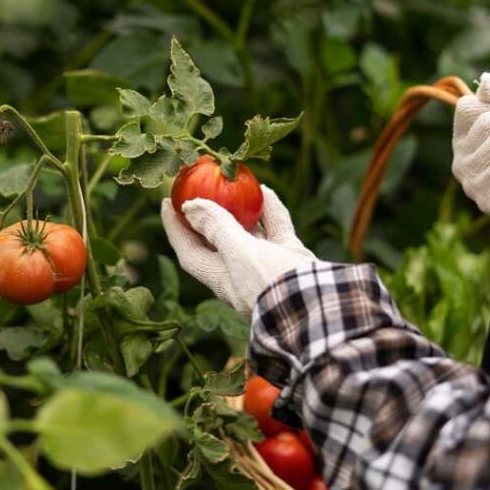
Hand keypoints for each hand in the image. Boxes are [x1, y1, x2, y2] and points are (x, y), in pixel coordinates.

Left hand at [161, 186, 315, 316]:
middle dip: (208, 215)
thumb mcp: (239, 254)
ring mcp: (268, 266)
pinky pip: (276, 229)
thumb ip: (217, 228)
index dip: (176, 229)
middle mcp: (242, 274)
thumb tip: (189, 206)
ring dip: (240, 209)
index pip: (190, 253)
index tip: (167, 203)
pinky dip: (270, 210)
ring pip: (249, 232)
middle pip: (218, 240)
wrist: (322, 306)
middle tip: (198, 186)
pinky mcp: (291, 259)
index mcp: (222, 280)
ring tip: (232, 183)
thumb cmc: (271, 283)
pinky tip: (265, 190)